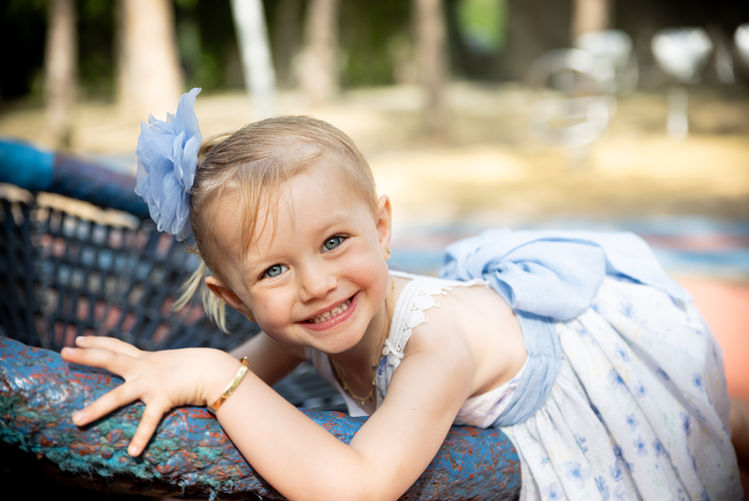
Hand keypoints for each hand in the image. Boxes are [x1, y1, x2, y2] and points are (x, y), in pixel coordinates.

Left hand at [61, 336, 236, 455]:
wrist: (216, 369)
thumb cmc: (201, 366)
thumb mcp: (176, 363)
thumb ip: (164, 368)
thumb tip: (162, 374)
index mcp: (147, 359)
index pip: (117, 346)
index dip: (98, 341)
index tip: (78, 338)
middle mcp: (145, 367)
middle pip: (110, 358)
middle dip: (85, 356)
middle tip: (63, 352)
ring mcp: (152, 382)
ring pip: (118, 395)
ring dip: (96, 408)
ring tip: (76, 420)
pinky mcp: (163, 398)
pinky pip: (149, 420)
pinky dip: (141, 437)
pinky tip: (131, 452)